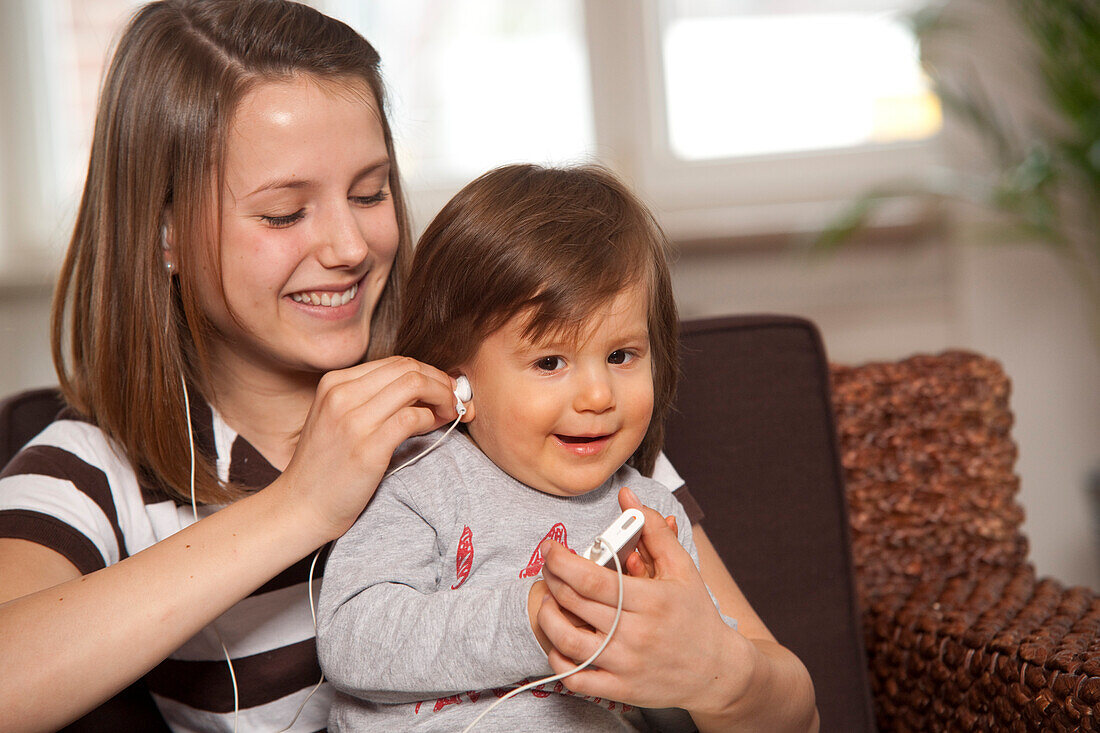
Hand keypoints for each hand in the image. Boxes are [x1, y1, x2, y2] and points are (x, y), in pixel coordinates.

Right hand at [278, 356, 460, 539]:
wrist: (300, 507)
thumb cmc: (326, 467)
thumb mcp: (338, 420)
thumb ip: (372, 400)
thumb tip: (425, 390)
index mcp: (334, 383)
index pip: (394, 362)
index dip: (427, 372)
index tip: (443, 387)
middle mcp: (341, 395)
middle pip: (408, 368)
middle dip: (440, 380)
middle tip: (454, 398)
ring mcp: (353, 421)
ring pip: (414, 384)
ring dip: (442, 396)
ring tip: (450, 412)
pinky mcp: (367, 448)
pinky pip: (411, 418)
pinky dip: (431, 418)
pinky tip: (436, 427)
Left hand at [536, 493, 755, 714]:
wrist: (716, 670)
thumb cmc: (695, 614)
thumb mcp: (682, 568)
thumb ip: (652, 530)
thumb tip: (627, 497)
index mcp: (651, 600)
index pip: (592, 578)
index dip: (562, 561)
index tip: (550, 549)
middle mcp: (637, 634)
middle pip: (575, 603)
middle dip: (551, 580)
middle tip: (547, 568)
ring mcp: (626, 664)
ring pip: (567, 640)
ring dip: (548, 616)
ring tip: (549, 601)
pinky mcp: (620, 689)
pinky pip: (575, 676)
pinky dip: (558, 657)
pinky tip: (560, 640)